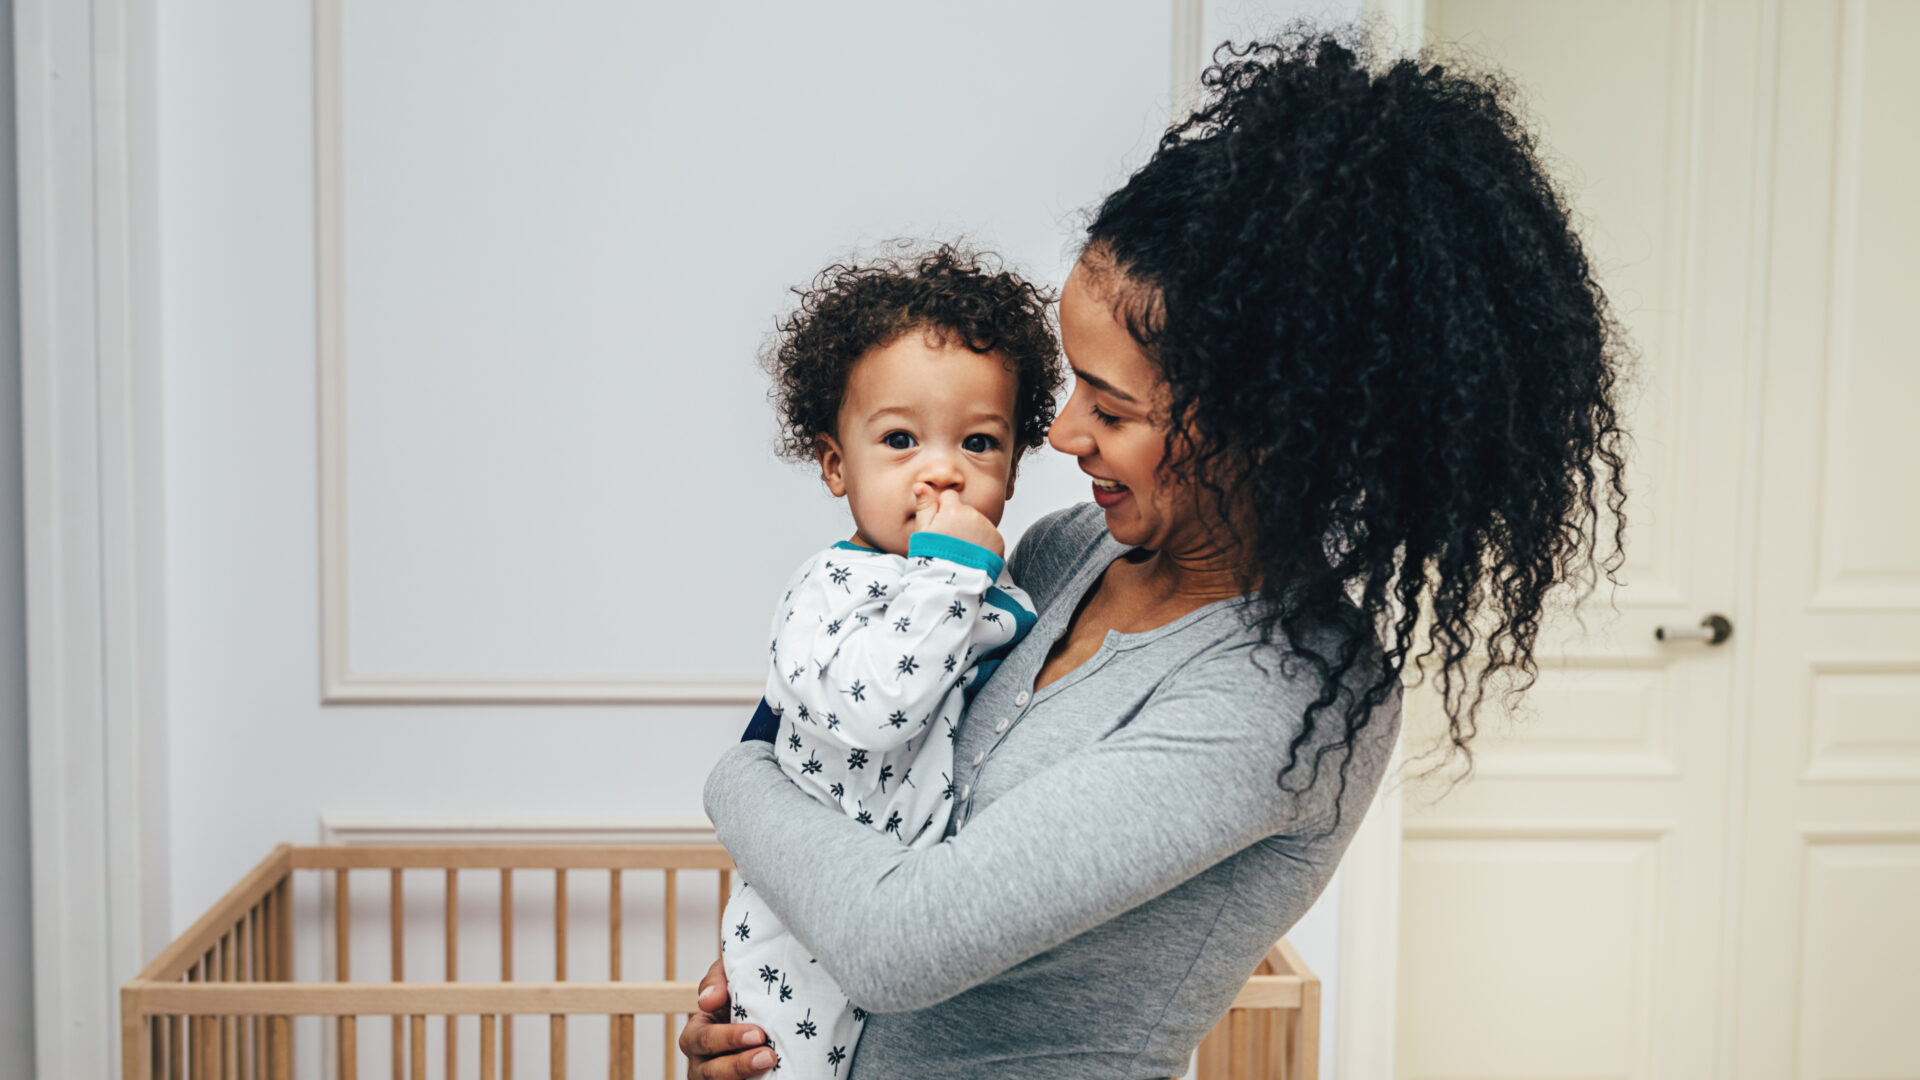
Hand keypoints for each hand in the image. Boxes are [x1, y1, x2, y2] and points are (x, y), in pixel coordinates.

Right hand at [680, 958, 776, 1077]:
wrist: (767, 1012)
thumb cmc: (742, 994)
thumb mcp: (728, 977)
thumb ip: (717, 980)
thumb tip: (707, 1000)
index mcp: (695, 1033)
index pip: (704, 1040)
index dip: (729, 1039)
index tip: (758, 1034)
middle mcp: (701, 1061)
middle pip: (712, 1071)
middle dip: (739, 1064)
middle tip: (768, 1055)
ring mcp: (716, 1079)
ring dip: (746, 1076)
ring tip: (771, 1063)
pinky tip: (772, 1075)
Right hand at [912, 484, 1004, 557]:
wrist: (953, 582)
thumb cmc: (933, 557)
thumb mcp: (923, 531)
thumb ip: (924, 506)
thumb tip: (920, 485)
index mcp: (954, 509)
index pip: (950, 497)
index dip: (943, 510)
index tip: (941, 525)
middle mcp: (974, 515)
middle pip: (965, 511)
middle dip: (959, 522)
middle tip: (950, 542)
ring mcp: (988, 528)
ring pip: (978, 523)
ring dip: (972, 533)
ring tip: (961, 551)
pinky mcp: (998, 542)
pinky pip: (990, 537)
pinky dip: (984, 544)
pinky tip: (973, 556)